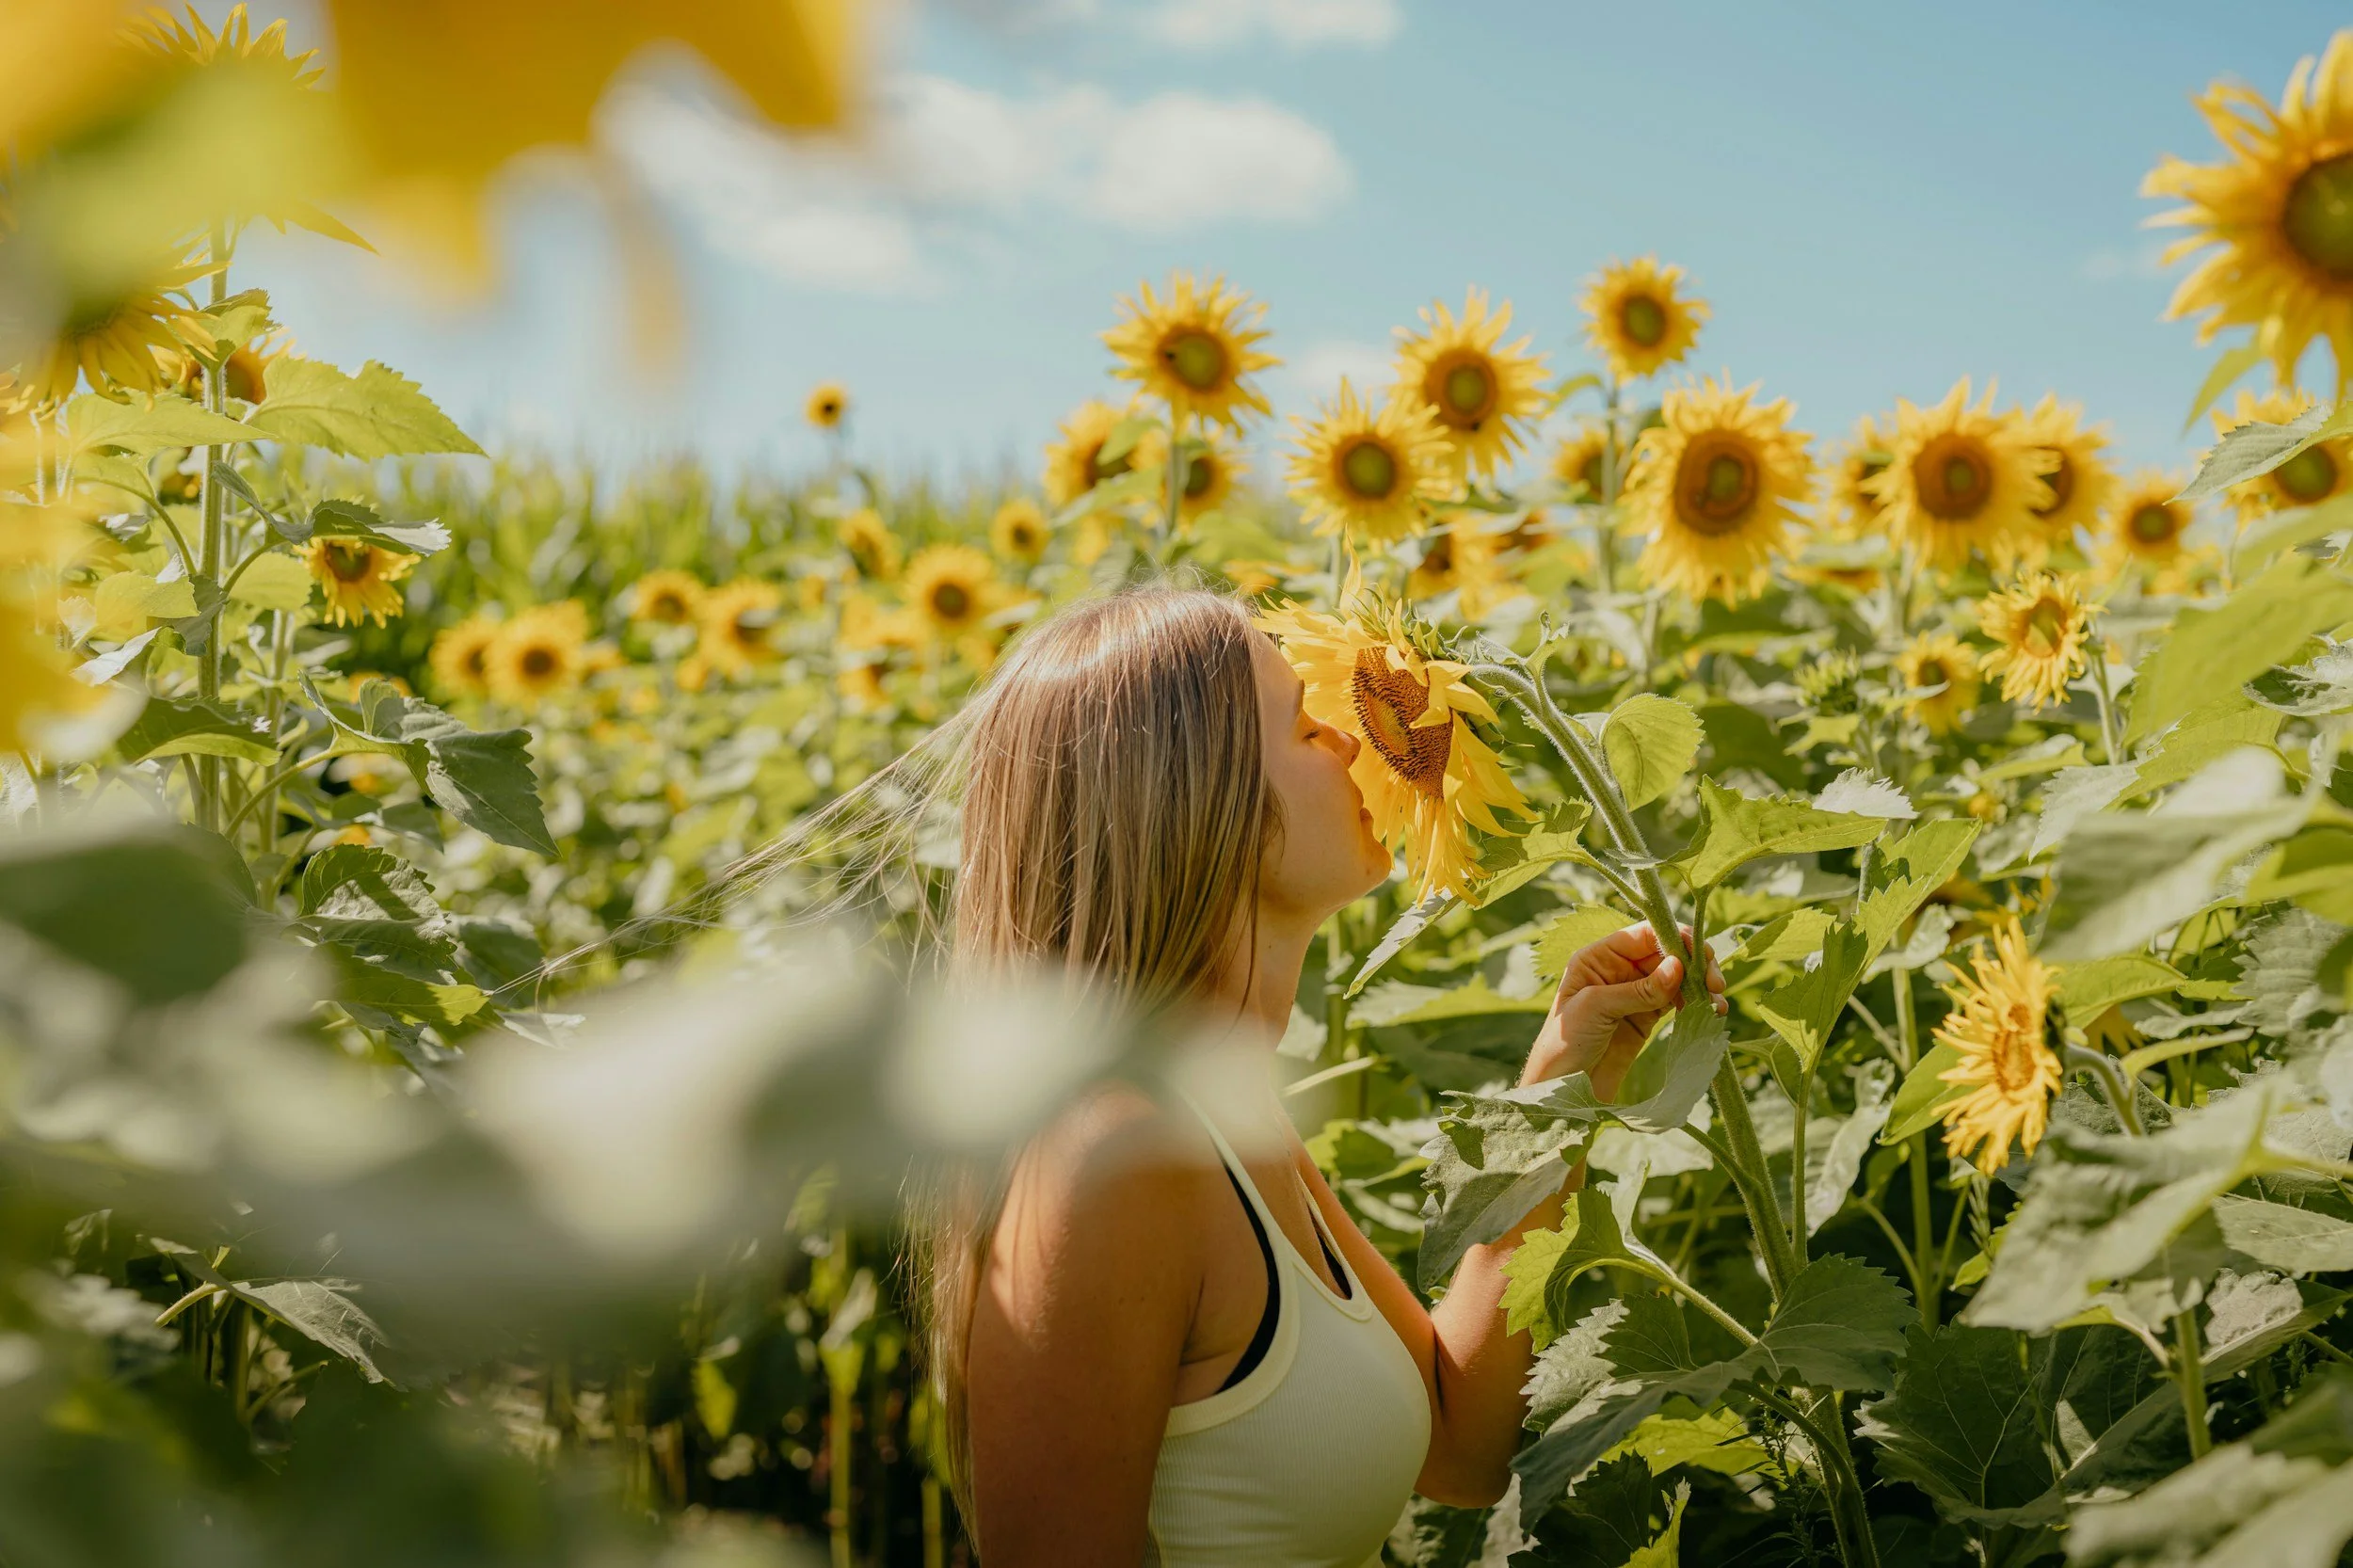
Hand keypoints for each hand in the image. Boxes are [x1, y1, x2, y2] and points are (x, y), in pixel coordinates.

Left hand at [1519, 923, 1726, 1097]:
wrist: (1562, 1087)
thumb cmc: (1565, 1042)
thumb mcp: (1597, 1008)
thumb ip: (1638, 989)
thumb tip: (1678, 966)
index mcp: (1598, 957)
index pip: (1643, 935)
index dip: (1675, 938)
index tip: (1701, 954)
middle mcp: (1618, 970)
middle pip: (1665, 954)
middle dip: (1694, 965)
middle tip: (1716, 983)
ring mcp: (1634, 994)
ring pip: (1676, 979)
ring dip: (1699, 986)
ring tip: (1717, 1004)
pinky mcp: (1646, 1018)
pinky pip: (1676, 1002)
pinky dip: (1695, 1004)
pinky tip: (1710, 1011)